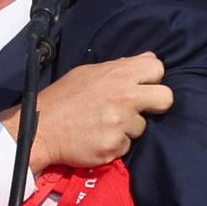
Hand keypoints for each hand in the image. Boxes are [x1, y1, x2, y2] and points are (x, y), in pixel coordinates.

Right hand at [9, 53, 172, 171]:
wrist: (40, 129)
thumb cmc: (63, 97)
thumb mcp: (89, 72)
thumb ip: (120, 66)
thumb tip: (148, 59)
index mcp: (118, 74)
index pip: (157, 69)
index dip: (151, 79)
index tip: (141, 86)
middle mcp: (124, 97)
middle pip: (166, 98)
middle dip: (157, 104)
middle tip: (139, 108)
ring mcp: (121, 123)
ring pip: (142, 127)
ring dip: (127, 127)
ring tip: (104, 124)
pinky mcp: (115, 146)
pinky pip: (126, 145)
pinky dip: (114, 143)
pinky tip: (97, 137)